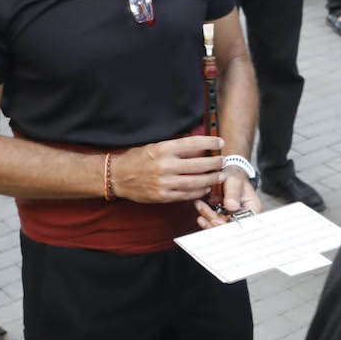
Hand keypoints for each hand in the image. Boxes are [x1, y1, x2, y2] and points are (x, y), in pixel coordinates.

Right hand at [109, 134, 226, 202]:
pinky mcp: (162, 196)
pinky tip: (205, 188)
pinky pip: (186, 195)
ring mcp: (164, 183)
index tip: (220, 142)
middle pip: (198, 165)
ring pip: (195, 182)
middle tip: (223, 161)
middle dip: (214, 163)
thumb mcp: (154, 146)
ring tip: (219, 175)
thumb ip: (174, 147)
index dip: (209, 143)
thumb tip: (197, 145)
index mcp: (163, 149)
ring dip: (210, 179)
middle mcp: (164, 166)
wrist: (117, 177)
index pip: (192, 144)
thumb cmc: (137, 159)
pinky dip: (198, 192)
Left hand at [194, 167, 263, 228]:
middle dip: (215, 223)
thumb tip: (232, 206)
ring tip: (200, 205)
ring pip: (220, 226)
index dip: (229, 226)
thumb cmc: (235, 176)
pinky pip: (214, 222)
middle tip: (204, 215)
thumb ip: (233, 192)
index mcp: (253, 208)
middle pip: (230, 228)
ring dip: (208, 218)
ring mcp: (234, 218)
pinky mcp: (224, 218)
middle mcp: (245, 217)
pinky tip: (200, 208)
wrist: (228, 174)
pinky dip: (206, 215)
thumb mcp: (235, 180)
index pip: (243, 224)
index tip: (215, 220)